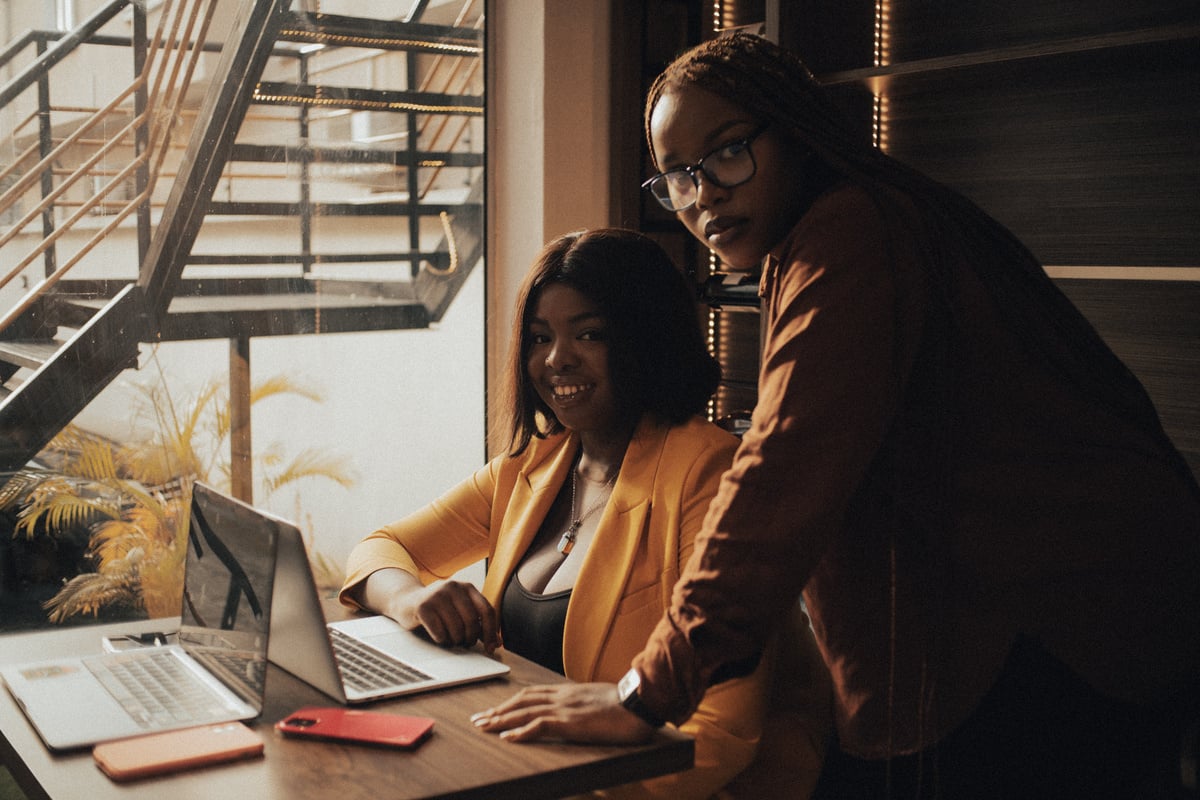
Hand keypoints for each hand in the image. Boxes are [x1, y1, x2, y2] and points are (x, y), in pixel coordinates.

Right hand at [363, 569, 499, 652]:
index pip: (487, 610)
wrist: (406, 601)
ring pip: (456, 628)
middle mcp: (453, 587)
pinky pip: (440, 632)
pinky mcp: (423, 606)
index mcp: (467, 587)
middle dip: (470, 638)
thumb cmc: (438, 610)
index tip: (490, 648)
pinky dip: (442, 640)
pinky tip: (440, 638)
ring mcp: (437, 595)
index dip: (490, 632)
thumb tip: (497, 643)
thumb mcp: (459, 611)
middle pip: (472, 621)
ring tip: (451, 640)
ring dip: (455, 640)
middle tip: (465, 643)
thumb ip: (478, 623)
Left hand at [470, 683, 655, 743]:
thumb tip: (577, 714)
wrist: (639, 702)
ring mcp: (565, 708)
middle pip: (521, 701)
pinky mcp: (570, 722)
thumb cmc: (624, 705)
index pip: (531, 694)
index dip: (510, 702)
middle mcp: (561, 697)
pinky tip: (507, 737)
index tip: (495, 709)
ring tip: (484, 727)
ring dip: (501, 720)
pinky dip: (520, 731)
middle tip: (478, 720)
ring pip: (524, 711)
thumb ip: (582, 705)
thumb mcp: (598, 702)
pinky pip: (539, 725)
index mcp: (568, 692)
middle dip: (498, 711)